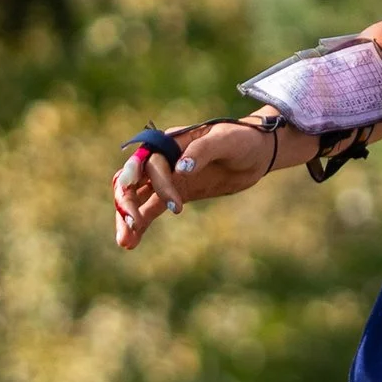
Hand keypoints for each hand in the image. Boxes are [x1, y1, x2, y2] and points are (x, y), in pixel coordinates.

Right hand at [111, 118, 279, 248]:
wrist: (256, 152)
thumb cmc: (241, 139)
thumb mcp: (225, 140)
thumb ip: (202, 150)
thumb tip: (181, 168)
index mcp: (169, 141)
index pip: (150, 162)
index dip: (157, 183)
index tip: (176, 206)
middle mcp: (162, 158)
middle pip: (131, 180)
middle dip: (127, 202)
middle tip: (133, 224)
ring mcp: (166, 178)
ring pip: (136, 197)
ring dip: (126, 217)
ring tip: (125, 242)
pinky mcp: (174, 194)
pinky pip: (150, 209)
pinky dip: (140, 224)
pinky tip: (131, 243)